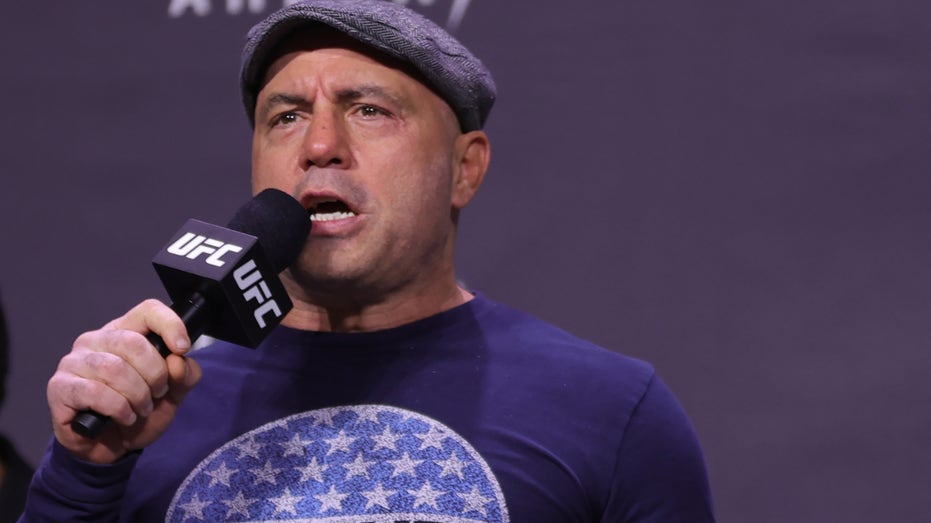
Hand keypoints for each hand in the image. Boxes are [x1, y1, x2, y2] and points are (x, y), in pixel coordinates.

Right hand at [47, 299, 202, 463]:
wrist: (112, 447)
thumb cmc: (138, 412)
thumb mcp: (173, 394)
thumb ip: (185, 375)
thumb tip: (178, 361)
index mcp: (125, 332)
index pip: (147, 310)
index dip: (170, 325)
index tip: (182, 349)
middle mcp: (96, 341)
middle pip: (133, 342)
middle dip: (155, 374)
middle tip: (158, 393)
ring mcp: (74, 362)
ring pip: (115, 368)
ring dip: (137, 395)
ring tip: (141, 409)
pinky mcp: (60, 387)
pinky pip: (96, 392)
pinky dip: (119, 408)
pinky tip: (124, 417)